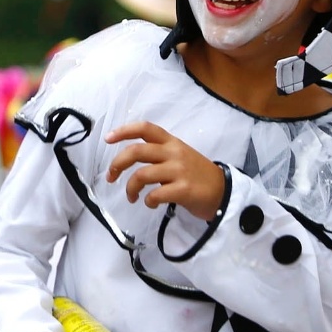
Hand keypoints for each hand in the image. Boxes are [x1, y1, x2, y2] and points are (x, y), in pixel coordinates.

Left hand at [105, 123, 225, 221]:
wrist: (223, 191)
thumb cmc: (197, 174)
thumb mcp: (179, 155)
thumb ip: (158, 153)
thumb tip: (130, 157)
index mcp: (171, 142)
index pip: (145, 128)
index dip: (124, 131)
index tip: (108, 138)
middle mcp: (174, 152)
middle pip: (136, 151)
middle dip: (117, 164)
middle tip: (111, 176)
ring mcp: (179, 171)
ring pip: (142, 175)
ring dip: (130, 188)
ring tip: (132, 196)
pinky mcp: (183, 189)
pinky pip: (155, 194)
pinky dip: (147, 201)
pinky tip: (150, 203)